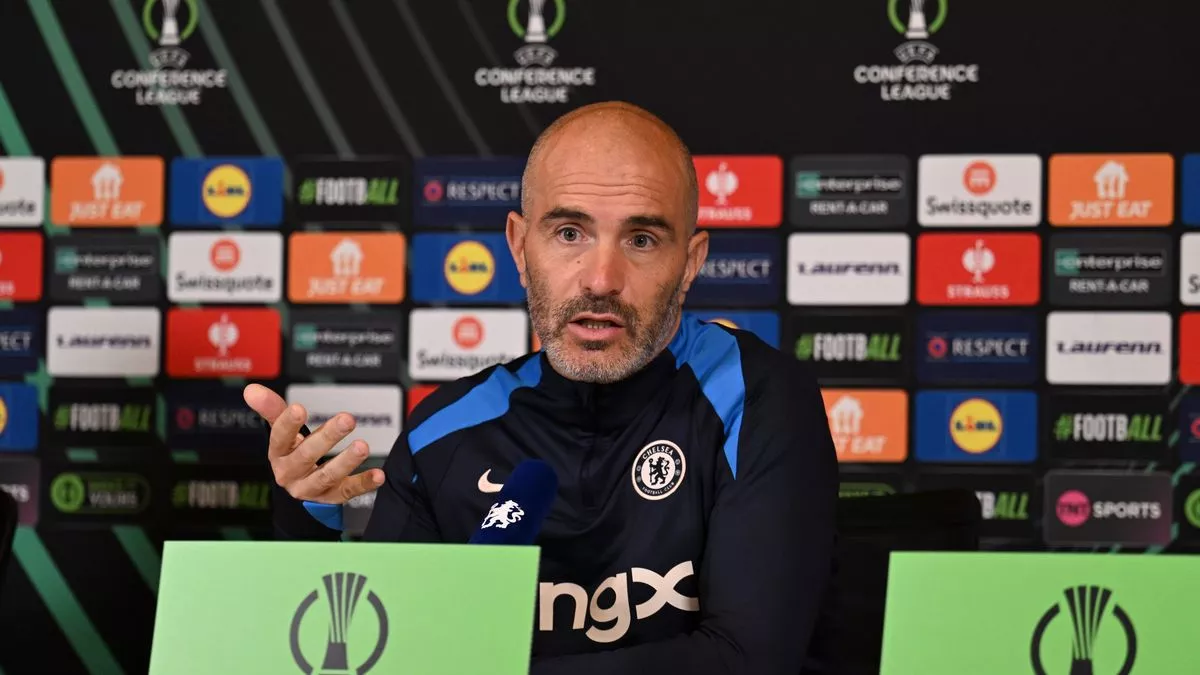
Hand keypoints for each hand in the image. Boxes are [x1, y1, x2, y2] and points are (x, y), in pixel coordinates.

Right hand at [243, 384, 384, 503]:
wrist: (300, 491)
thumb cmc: (293, 453)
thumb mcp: (283, 433)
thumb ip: (272, 409)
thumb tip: (251, 389)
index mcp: (279, 454)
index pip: (280, 438)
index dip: (288, 424)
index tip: (299, 408)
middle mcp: (292, 473)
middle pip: (307, 455)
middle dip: (328, 437)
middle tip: (348, 418)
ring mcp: (311, 488)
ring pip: (327, 476)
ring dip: (346, 461)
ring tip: (363, 446)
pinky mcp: (332, 498)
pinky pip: (348, 491)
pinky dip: (364, 483)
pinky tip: (378, 475)